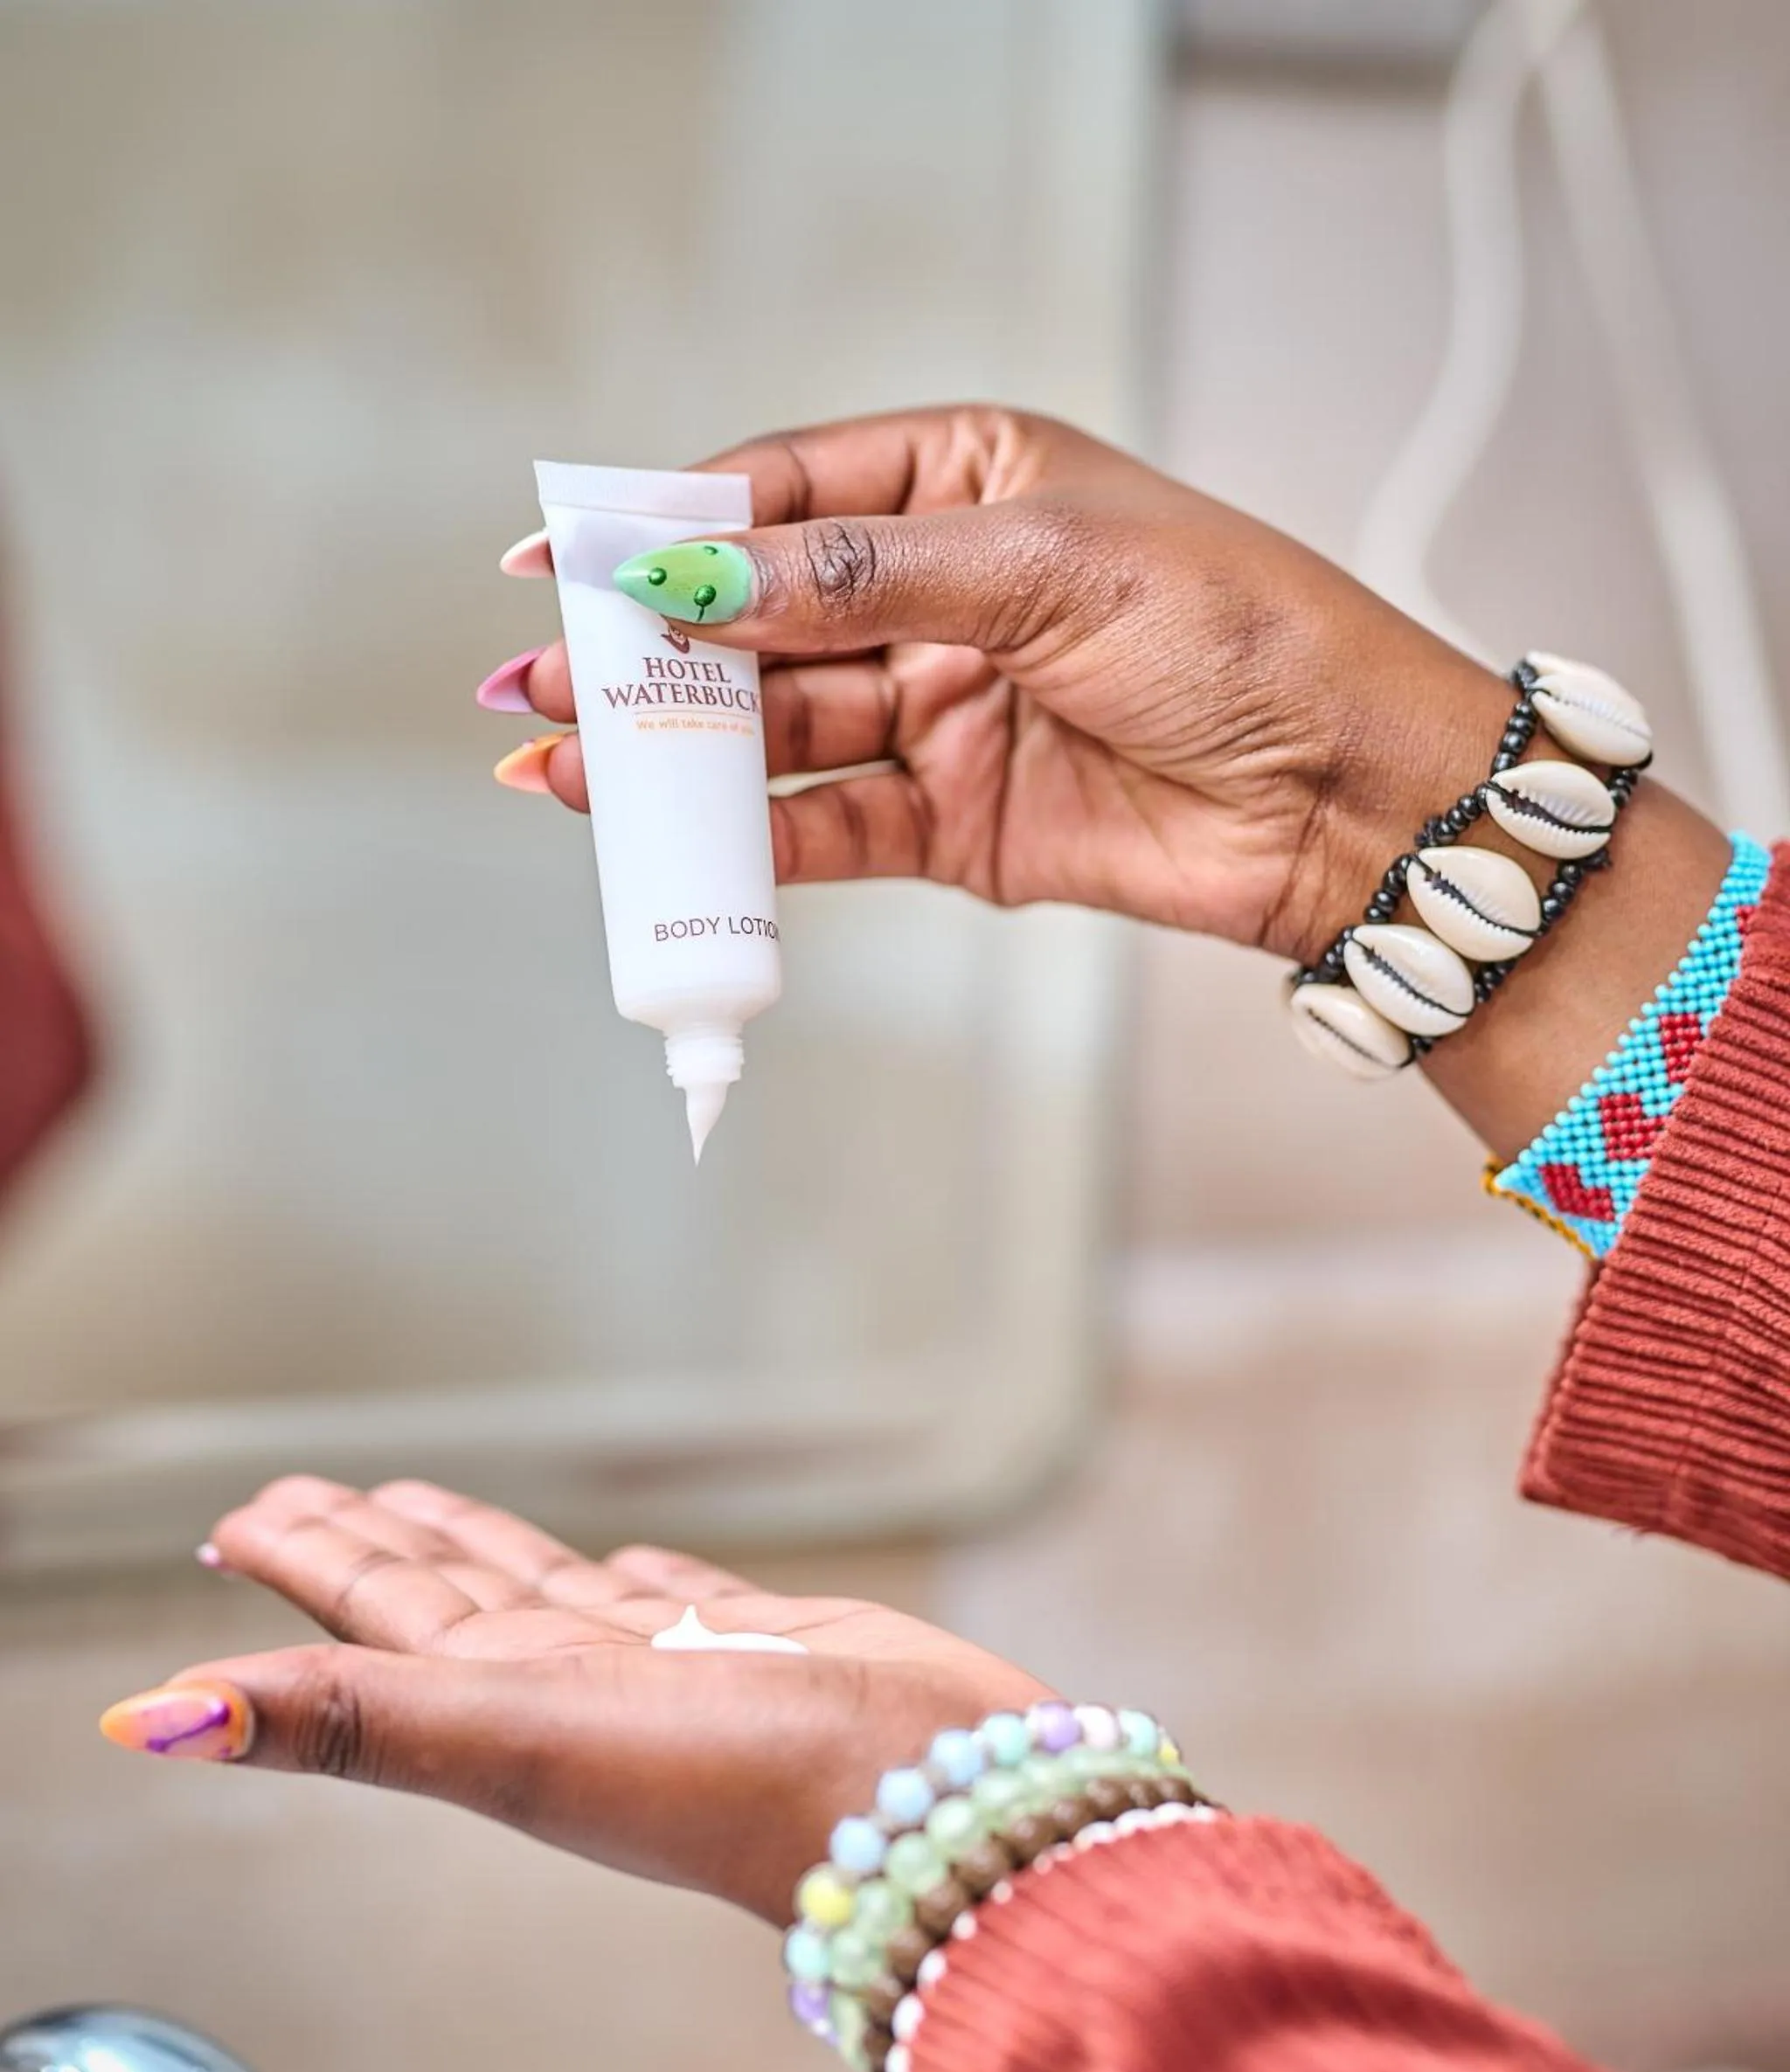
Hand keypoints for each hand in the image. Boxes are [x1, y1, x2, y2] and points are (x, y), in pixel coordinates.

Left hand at [99, 1476, 1047, 1925]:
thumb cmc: (736, 1784)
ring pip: (545, 1591)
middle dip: (376, 1544)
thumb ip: (349, 1717)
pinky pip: (669, 1599)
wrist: (929, 1803)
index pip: (374, 1618)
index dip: (304, 1564)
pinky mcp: (756, 1647)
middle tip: (312, 1491)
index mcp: (502, 1705)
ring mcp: (666, 1670)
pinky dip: (635, 1573)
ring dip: (483, 1549)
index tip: (242, 1515)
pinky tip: (626, 1560)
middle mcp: (571, 1688)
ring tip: (434, 1506)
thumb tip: (148, 1720)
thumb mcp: (519, 1739)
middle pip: (444, 1597)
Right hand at [487, 405, 1511, 963]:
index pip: (779, 495)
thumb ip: (860, 576)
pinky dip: (747, 838)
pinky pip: (824, 826)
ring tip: (573, 766)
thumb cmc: (1240, 634)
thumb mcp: (1044, 565)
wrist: (1346, 798)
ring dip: (677, 752)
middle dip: (650, 653)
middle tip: (544, 686)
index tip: (567, 562)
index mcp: (964, 483)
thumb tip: (698, 574)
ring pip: (774, 730)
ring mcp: (940, 713)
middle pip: (757, 621)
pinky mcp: (953, 823)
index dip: (665, 529)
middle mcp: (939, 596)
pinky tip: (668, 838)